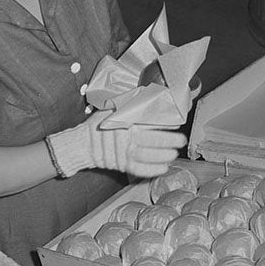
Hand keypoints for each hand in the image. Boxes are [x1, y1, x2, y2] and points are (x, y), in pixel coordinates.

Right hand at [47, 111, 185, 178]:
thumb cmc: (99, 125)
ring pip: (148, 156)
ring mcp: (124, 153)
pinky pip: (140, 170)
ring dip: (163, 155)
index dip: (165, 122)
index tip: (176, 122)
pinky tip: (163, 168)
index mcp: (125, 122)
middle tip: (181, 140)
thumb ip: (130, 104)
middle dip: (170, 141)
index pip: (149, 121)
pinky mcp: (122, 165)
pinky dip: (153, 170)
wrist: (82, 144)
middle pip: (152, 140)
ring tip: (174, 154)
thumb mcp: (112, 109)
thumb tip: (149, 95)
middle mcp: (126, 138)